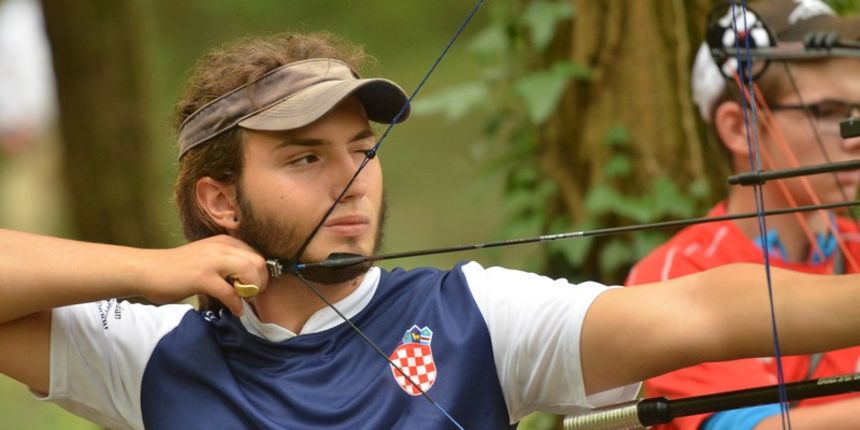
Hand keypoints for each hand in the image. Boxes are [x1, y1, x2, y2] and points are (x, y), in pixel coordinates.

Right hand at [139, 235, 267, 315]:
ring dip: (253, 290)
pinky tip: (235, 311)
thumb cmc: (177, 268)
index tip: (256, 286)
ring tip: (245, 300)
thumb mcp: (207, 257)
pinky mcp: (202, 277)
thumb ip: (227, 263)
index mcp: (224, 242)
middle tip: (253, 295)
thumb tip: (248, 278)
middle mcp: (221, 247)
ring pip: (249, 272)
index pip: (257, 254)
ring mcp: (212, 261)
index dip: (261, 272)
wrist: (148, 270)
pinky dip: (236, 305)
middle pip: (258, 261)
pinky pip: (230, 292)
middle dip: (262, 281)